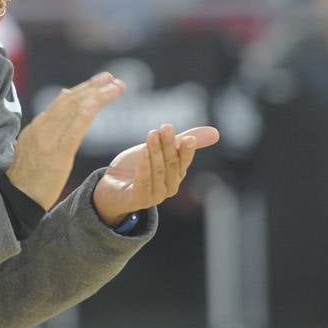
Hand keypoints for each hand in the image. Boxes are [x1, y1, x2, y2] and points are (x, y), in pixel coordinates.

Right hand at [6, 72, 125, 209]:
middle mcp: (42, 126)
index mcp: (37, 127)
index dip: (81, 90)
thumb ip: (46, 130)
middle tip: (110, 77)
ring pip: (76, 107)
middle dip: (92, 87)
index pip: (62, 102)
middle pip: (70, 100)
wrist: (16, 199)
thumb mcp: (32, 149)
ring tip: (115, 85)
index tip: (98, 82)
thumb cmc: (26, 179)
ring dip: (98, 94)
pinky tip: (103, 100)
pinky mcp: (58, 150)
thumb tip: (58, 110)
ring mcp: (49, 137)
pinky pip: (77, 124)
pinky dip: (91, 108)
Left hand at [92, 123, 219, 225]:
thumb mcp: (160, 150)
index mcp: (176, 175)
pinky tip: (143, 152)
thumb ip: (183, 141)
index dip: (187, 150)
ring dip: (155, 152)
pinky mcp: (138, 200)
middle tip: (166, 127)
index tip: (188, 137)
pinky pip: (143, 182)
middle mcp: (168, 187)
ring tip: (152, 134)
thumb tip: (216, 133)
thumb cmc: (138, 167)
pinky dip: (144, 167)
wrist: (111, 186)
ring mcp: (154, 196)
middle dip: (169, 145)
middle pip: (171, 164)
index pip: (184, 161)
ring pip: (157, 171)